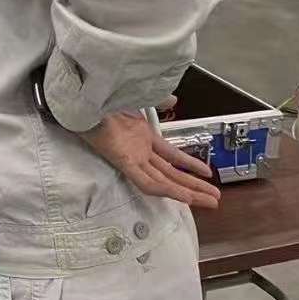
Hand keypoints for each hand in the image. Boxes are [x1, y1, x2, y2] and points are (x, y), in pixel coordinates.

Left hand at [81, 110, 221, 209]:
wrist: (82, 97)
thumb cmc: (104, 99)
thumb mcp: (135, 99)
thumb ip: (156, 100)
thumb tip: (173, 98)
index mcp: (143, 136)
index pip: (172, 156)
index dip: (190, 164)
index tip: (208, 173)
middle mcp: (140, 150)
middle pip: (172, 173)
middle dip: (195, 186)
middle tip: (216, 198)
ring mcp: (132, 157)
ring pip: (164, 182)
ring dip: (187, 193)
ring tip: (209, 202)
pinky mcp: (123, 162)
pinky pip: (147, 182)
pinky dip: (166, 190)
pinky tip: (183, 198)